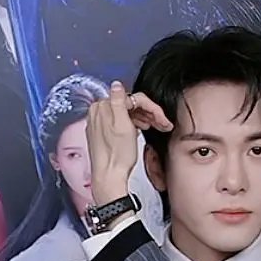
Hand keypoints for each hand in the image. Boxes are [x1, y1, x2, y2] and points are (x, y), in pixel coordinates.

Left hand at [87, 81, 171, 204]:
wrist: (109, 176)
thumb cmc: (117, 155)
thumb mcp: (122, 125)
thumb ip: (118, 101)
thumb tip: (117, 84)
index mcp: (102, 108)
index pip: (132, 98)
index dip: (150, 107)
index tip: (161, 118)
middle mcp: (98, 113)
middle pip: (129, 104)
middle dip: (148, 112)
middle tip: (162, 123)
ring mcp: (100, 123)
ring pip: (126, 112)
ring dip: (143, 117)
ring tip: (155, 127)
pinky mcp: (103, 133)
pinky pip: (120, 121)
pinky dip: (133, 123)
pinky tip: (140, 130)